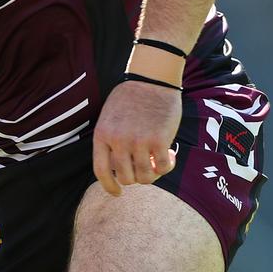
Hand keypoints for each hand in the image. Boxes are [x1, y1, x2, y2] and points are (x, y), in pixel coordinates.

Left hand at [92, 80, 180, 195]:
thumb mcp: (109, 116)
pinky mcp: (159, 141)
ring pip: (145, 176)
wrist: (151, 78)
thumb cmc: (130, 97)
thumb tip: (116, 167)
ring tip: (158, 159)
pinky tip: (171, 155)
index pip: (101, 171)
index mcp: (102, 134)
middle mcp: (118, 141)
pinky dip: (168, 166)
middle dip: (136, 177)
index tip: (117, 193)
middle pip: (126, 178)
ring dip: (154, 172)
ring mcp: (138, 141)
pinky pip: (163, 168)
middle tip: (145, 166)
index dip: (109, 186)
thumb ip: (109, 140)